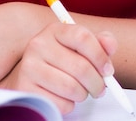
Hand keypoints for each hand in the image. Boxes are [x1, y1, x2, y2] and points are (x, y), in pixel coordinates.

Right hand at [0, 23, 117, 114]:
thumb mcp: (79, 47)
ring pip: (72, 88)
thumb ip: (99, 43)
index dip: (100, 56)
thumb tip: (110, 44)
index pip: (82, 37)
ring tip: (80, 91)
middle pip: (81, 67)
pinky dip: (68, 105)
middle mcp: (38, 44)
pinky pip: (60, 103)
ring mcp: (29, 67)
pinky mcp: (25, 89)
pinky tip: (63, 97)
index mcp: (54, 30)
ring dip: (83, 94)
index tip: (107, 69)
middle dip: (97, 83)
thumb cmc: (61, 61)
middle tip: (100, 88)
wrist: (30, 75)